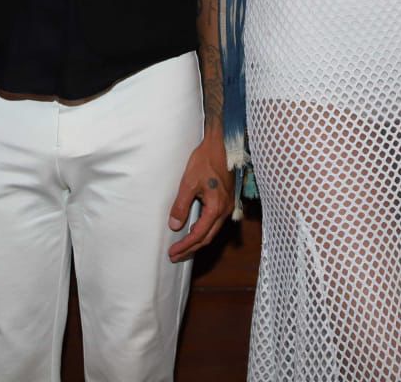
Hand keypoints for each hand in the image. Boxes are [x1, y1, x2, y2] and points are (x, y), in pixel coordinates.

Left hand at [167, 130, 233, 262]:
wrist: (223, 144)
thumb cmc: (206, 160)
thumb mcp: (189, 182)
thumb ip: (181, 205)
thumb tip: (174, 225)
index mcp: (216, 208)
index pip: (199, 235)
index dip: (185, 246)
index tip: (172, 252)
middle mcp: (225, 211)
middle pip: (207, 237)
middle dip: (191, 248)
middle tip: (175, 256)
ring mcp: (227, 206)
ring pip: (212, 231)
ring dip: (197, 241)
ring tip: (183, 247)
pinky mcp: (226, 200)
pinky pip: (215, 222)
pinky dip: (204, 230)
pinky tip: (195, 229)